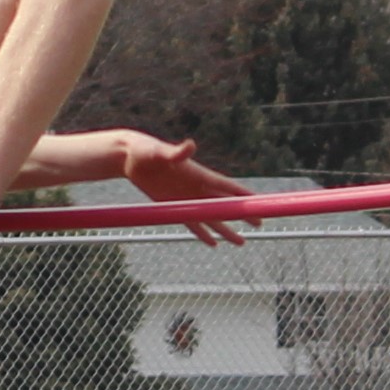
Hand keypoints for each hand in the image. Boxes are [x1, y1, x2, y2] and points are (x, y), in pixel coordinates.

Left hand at [116, 135, 258, 245]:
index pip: (226, 186)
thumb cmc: (146, 150)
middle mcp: (196, 188)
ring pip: (210, 219)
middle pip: (223, 205)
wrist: (129, 156)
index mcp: (198, 174)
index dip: (243, 194)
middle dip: (242, 215)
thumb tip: (190, 146)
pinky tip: (213, 243)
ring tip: (242, 242)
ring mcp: (185, 199)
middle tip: (260, 224)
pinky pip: (191, 224)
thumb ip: (176, 152)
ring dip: (226, 230)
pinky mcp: (172, 207)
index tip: (260, 202)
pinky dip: (202, 234)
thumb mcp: (160, 152)